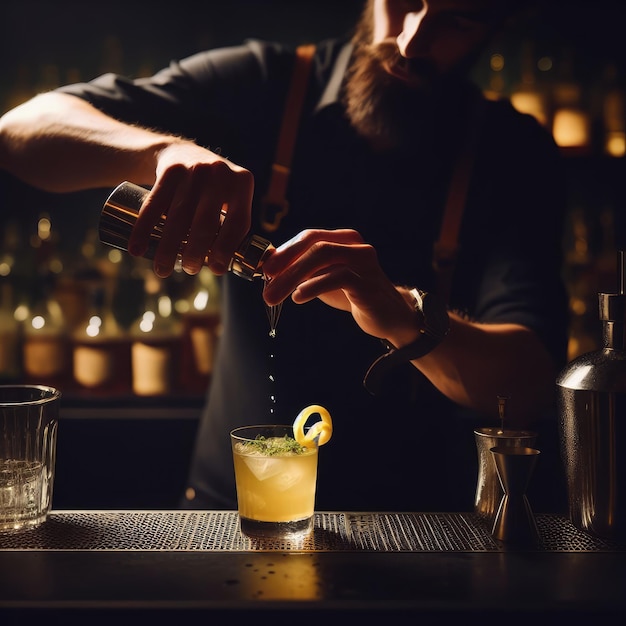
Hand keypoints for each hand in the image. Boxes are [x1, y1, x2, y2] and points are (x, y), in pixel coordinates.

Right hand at [128, 141, 253, 276]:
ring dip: (168, 248)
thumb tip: (224, 266)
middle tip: (189, 270)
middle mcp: (220, 173)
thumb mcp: (230, 198)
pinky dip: (143, 230)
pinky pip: (154, 205)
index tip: (216, 270)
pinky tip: (137, 248)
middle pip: (206, 223)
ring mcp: (194, 170)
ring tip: (163, 269)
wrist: (181, 153)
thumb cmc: (210, 189)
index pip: (238, 222)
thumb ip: (233, 226)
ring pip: (179, 217)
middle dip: (195, 253)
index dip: (226, 249)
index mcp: (242, 184)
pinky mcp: (169, 170)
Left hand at [261, 228, 417, 343]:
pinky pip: (337, 277)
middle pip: (314, 244)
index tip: (265, 269)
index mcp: (343, 239)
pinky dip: (314, 286)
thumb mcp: (324, 278)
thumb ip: (303, 271)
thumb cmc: (353, 295)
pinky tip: (299, 297)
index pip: (309, 236)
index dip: (285, 251)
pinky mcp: (368, 281)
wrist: (389, 316)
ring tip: (274, 295)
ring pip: (323, 256)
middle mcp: (355, 244)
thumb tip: (268, 268)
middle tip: (266, 282)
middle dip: (285, 263)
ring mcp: (363, 261)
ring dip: (293, 276)